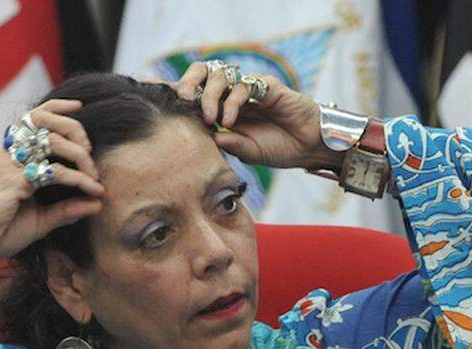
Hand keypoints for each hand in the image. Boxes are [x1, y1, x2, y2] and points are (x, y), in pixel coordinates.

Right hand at [0, 99, 103, 261]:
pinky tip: (92, 191)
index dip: (55, 108)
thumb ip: (68, 209)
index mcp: (11, 158)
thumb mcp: (43, 219)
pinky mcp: (14, 181)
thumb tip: (98, 204)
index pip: (31, 119)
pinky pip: (54, 172)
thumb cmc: (4, 232)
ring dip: (80, 157)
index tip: (78, 107)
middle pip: (44, 121)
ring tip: (94, 178)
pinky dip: (78, 180)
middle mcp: (9, 156)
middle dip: (75, 130)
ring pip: (51, 142)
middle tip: (91, 153)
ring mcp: (10, 166)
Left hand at [173, 62, 342, 170]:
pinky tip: (229, 121)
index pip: (197, 94)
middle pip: (203, 74)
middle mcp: (234, 95)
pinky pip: (243, 86)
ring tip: (212, 119)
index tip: (161, 97)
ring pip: (220, 76)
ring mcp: (250, 89)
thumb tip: (206, 135)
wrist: (310, 147)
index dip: (179, 92)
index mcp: (225, 109)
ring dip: (210, 96)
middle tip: (183, 100)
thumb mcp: (248, 152)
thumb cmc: (280, 149)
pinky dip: (231, 102)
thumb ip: (228, 144)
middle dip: (189, 83)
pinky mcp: (266, 86)